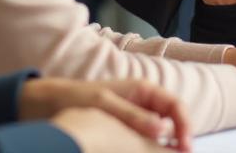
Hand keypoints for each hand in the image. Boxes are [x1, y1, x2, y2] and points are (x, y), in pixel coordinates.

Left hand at [20, 77, 189, 150]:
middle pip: (173, 120)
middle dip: (181, 138)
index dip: (185, 125)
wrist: (49, 104)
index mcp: (143, 89)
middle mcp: (143, 103)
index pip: (175, 106)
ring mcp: (135, 117)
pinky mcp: (125, 131)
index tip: (186, 147)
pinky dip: (152, 150)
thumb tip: (163, 129)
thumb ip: (133, 116)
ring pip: (161, 133)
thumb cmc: (77, 97)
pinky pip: (145, 141)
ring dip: (168, 146)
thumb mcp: (104, 104)